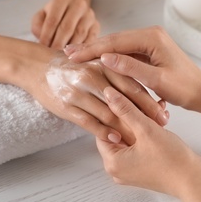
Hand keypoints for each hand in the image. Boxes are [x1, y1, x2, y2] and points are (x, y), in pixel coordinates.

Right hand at [21, 49, 165, 144]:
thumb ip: (117, 74)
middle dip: (144, 113)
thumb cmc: (71, 66)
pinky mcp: (66, 104)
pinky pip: (89, 121)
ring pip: (108, 112)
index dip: (149, 98)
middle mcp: (91, 74)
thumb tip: (145, 93)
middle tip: (161, 125)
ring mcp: (78, 89)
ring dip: (127, 126)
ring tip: (144, 136)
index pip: (132, 82)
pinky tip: (116, 138)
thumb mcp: (96, 64)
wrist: (36, 66)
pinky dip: (104, 131)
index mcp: (103, 62)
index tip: (164, 111)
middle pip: (124, 98)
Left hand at [32, 0, 99, 49]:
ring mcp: (89, 15)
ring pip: (80, 34)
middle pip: (67, 27)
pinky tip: (74, 54)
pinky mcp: (97, 26)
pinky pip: (90, 39)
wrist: (72, 11)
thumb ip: (38, 25)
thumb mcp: (41, 17)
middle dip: (58, 43)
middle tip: (52, 54)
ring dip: (70, 47)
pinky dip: (82, 48)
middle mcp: (78, 4)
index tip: (43, 46)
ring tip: (61, 54)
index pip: (53, 20)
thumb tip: (42, 38)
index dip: (47, 35)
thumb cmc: (54, 17)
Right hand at [65, 26, 200, 108]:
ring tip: (75, 55)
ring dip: (97, 51)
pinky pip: (124, 52)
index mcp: (152, 38)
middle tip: (67, 52)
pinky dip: (109, 57)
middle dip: (91, 47)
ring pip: (117, 45)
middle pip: (114, 40)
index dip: (92, 49)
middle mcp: (150, 35)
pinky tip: (95, 61)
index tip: (73, 55)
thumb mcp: (157, 80)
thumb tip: (105, 58)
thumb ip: (132, 68)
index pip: (116, 42)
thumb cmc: (184, 87)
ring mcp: (149, 42)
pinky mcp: (148, 51)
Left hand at [96, 86, 200, 196]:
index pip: (102, 130)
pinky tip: (158, 122)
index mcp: (112, 162)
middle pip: (116, 134)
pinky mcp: (142, 169)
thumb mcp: (146, 129)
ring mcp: (130, 170)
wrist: (193, 180)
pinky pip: (138, 146)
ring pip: (129, 138)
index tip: (121, 100)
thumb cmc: (172, 161)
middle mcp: (118, 169)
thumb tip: (109, 95)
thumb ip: (126, 110)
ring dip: (140, 123)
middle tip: (140, 104)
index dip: (112, 113)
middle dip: (130, 117)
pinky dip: (145, 134)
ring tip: (153, 111)